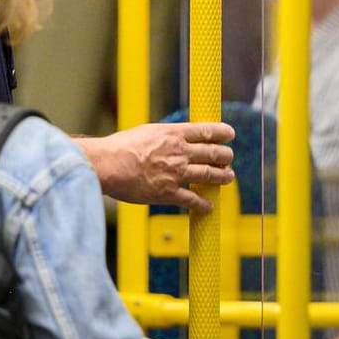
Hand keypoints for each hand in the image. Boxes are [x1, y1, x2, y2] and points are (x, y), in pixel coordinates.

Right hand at [78, 122, 234, 214]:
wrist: (108, 165)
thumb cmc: (120, 147)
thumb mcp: (146, 132)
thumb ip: (163, 136)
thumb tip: (171, 137)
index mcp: (173, 134)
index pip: (205, 131)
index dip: (221, 133)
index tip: (230, 134)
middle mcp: (179, 152)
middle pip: (213, 153)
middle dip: (225, 156)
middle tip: (228, 158)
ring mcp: (176, 173)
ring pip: (209, 175)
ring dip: (222, 177)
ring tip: (228, 178)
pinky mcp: (168, 193)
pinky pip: (192, 200)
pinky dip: (202, 204)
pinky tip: (208, 206)